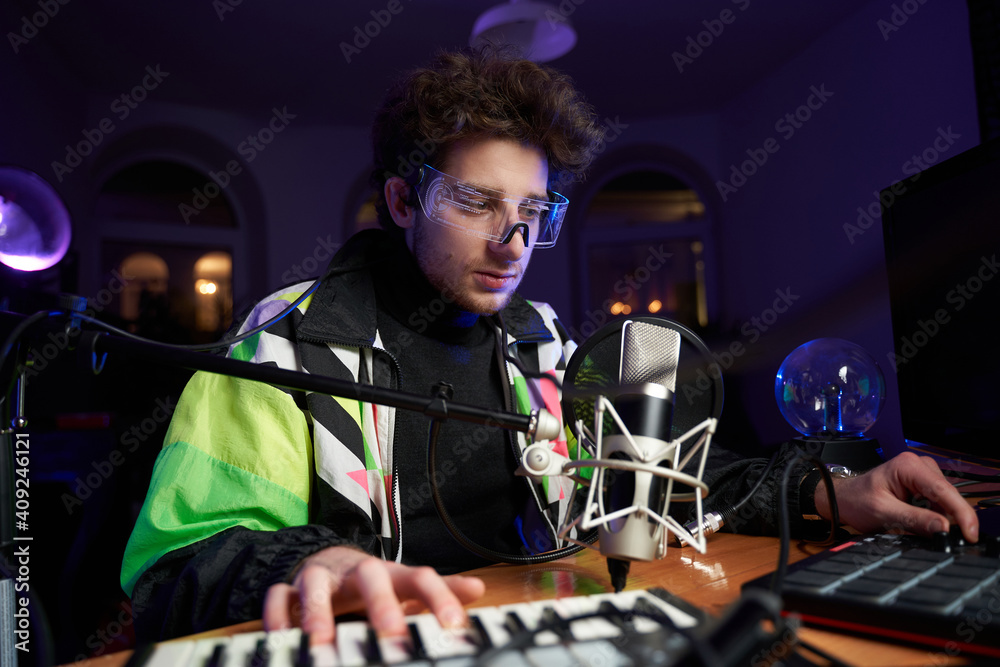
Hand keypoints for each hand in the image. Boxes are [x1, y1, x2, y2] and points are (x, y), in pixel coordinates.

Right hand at [262, 545, 485, 644]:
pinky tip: (282, 637)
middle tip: (392, 634)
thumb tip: (478, 588)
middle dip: (380, 604)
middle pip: (370, 575)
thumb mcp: (407, 586)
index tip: (453, 626)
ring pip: (316, 582)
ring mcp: (322, 578)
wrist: (331, 561)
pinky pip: (278, 596)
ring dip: (318, 611)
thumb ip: (439, 590)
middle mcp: (357, 572)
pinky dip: (278, 615)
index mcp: (391, 574)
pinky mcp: (291, 589)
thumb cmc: (375, 582)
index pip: (420, 577)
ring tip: (321, 641)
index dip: (439, 598)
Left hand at [814, 451, 978, 542]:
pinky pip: (939, 504)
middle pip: (949, 496)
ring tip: (925, 530)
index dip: (961, 513)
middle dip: (953, 519)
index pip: (943, 490)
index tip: (970, 534)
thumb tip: (944, 528)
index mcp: (908, 466)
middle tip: (950, 541)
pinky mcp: (924, 486)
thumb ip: (914, 520)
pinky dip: (937, 517)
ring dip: (943, 519)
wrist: (844, 498)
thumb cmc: (856, 500)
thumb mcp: (883, 514)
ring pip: (947, 502)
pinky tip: (926, 525)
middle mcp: (919, 466)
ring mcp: (923, 475)